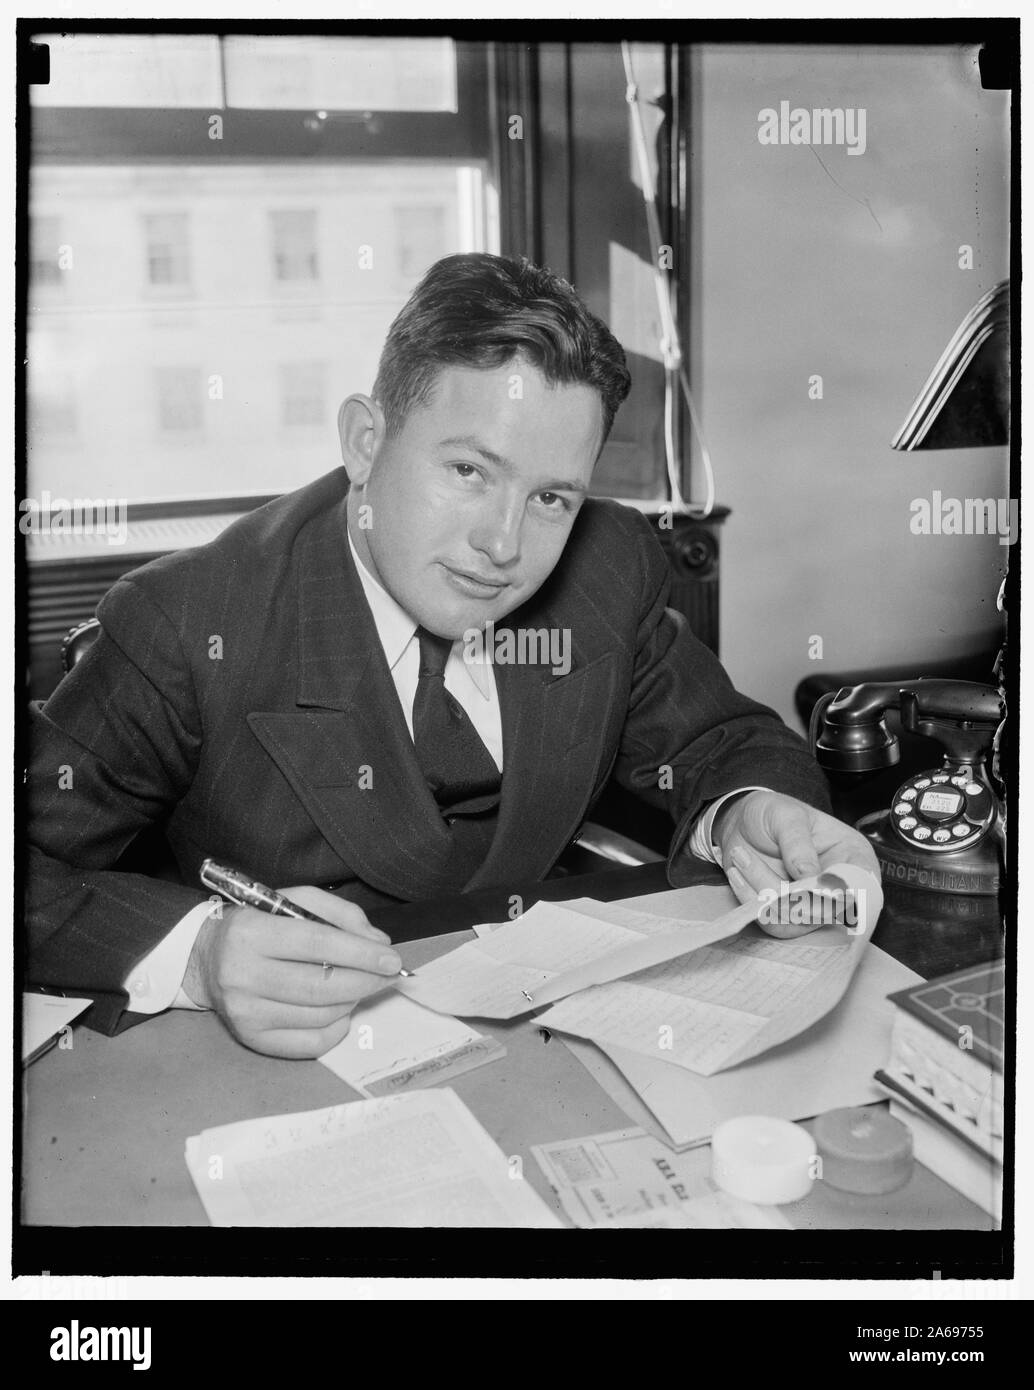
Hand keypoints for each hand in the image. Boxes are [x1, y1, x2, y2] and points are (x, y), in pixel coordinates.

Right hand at [182, 886, 401, 1057]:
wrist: (207, 959)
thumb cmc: (258, 925)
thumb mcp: (293, 901)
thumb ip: (339, 913)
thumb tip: (378, 943)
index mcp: (251, 933)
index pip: (317, 944)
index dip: (361, 953)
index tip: (392, 959)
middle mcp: (242, 975)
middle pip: (321, 985)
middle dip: (366, 980)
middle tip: (388, 975)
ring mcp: (245, 1013)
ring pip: (320, 1015)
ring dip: (352, 1000)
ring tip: (359, 985)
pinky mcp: (251, 1038)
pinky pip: (309, 1042)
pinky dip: (336, 1028)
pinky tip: (339, 1009)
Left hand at [712, 791, 879, 938]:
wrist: (743, 824)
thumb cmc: (773, 814)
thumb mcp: (786, 815)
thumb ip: (798, 843)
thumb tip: (810, 874)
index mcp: (853, 857)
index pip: (863, 885)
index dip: (840, 890)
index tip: (806, 878)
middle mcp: (839, 888)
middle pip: (827, 910)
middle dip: (784, 889)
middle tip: (747, 858)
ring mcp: (814, 905)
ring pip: (796, 919)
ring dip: (761, 892)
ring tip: (741, 857)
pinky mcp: (789, 916)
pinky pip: (775, 924)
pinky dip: (751, 902)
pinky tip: (738, 874)